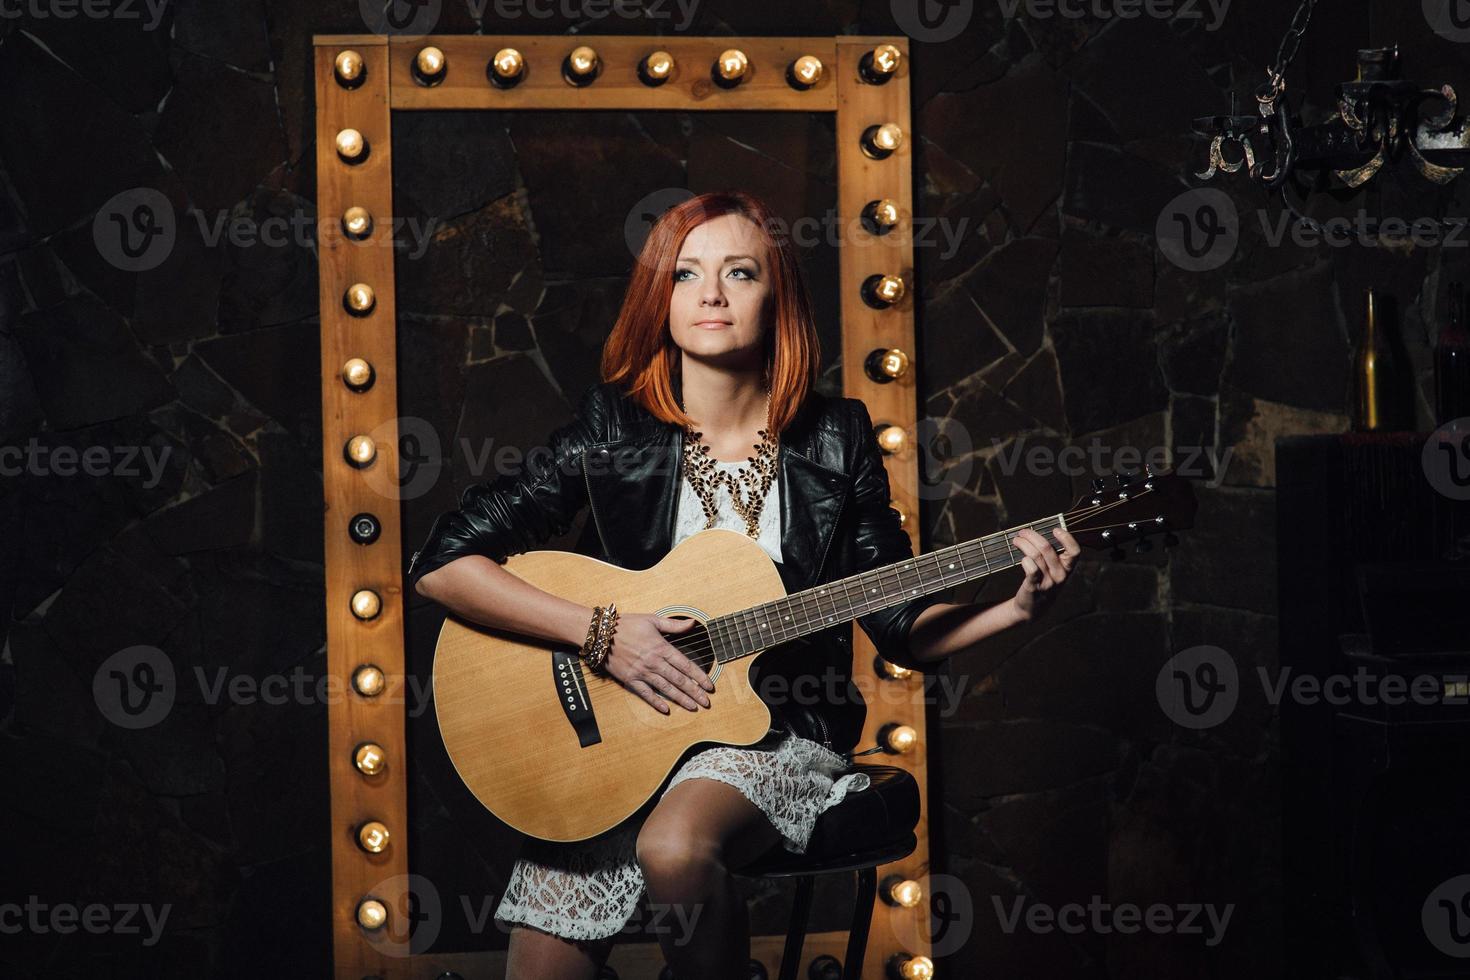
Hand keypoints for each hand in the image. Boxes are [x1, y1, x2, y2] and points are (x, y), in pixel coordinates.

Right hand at [600, 612, 714, 713]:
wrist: (600, 634)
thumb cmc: (626, 624)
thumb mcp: (652, 619)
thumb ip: (674, 625)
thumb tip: (692, 623)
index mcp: (661, 647)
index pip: (686, 665)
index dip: (699, 676)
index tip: (709, 686)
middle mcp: (654, 662)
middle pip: (679, 680)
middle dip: (695, 692)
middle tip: (706, 702)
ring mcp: (642, 672)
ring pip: (666, 689)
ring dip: (680, 699)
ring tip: (693, 707)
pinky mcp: (630, 679)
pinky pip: (646, 694)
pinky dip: (656, 702)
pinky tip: (666, 709)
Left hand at [1010, 527, 1080, 622]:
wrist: (1033, 608)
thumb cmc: (1044, 581)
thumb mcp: (1054, 569)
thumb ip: (1052, 553)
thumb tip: (1038, 531)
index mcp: (1067, 567)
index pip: (1075, 551)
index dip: (1067, 538)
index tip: (1055, 529)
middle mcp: (1060, 575)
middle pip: (1047, 548)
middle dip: (1032, 536)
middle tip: (1023, 532)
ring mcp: (1048, 582)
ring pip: (1035, 556)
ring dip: (1023, 544)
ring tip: (1016, 540)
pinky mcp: (1034, 587)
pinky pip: (1030, 569)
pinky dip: (1025, 560)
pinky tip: (1021, 558)